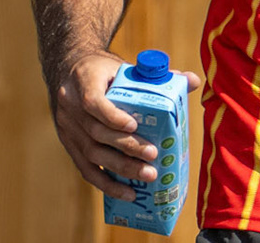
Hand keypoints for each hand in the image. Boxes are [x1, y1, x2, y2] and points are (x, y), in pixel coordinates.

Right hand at [47, 50, 203, 200]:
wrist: (72, 73)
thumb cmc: (107, 71)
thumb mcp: (126, 66)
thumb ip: (157, 75)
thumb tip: (192, 81)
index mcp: (84, 80)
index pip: (93, 101)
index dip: (112, 116)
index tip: (134, 126)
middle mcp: (69, 106)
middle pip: (96, 132)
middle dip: (126, 147)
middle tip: (153, 156)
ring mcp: (66, 128)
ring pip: (91, 153)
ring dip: (120, 168)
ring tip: (147, 175)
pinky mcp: (69, 145)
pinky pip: (86, 169)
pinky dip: (106, 183)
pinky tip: (127, 192)